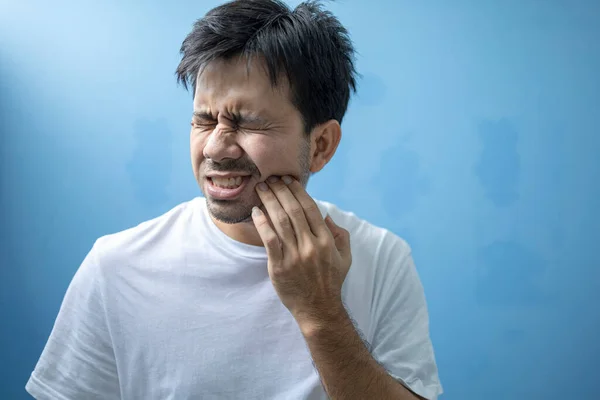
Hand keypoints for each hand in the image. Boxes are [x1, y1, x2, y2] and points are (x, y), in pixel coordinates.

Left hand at [252, 175, 351, 326]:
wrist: (318, 309)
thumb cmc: (331, 282)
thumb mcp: (345, 257)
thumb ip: (340, 235)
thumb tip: (326, 216)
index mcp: (326, 241)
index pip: (311, 209)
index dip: (298, 192)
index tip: (288, 180)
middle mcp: (311, 245)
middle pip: (293, 211)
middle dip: (281, 191)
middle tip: (271, 179)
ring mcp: (294, 256)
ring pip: (280, 221)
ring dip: (269, 201)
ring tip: (261, 188)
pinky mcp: (279, 266)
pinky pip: (269, 239)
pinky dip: (262, 223)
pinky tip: (256, 211)